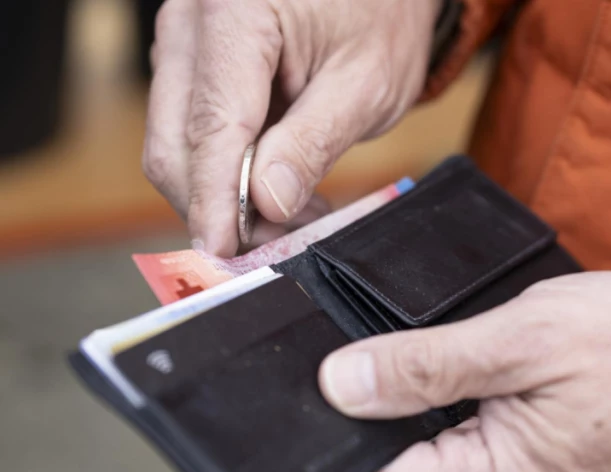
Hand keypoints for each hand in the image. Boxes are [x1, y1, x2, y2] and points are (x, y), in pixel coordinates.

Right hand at [143, 0, 442, 255]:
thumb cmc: (380, 15)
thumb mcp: (367, 84)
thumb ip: (313, 143)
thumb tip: (266, 203)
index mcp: (235, 12)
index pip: (212, 124)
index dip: (214, 198)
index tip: (221, 252)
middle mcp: (191, 21)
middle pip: (175, 142)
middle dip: (218, 206)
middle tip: (276, 244)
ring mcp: (185, 43)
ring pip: (177, 144)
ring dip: (226, 195)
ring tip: (295, 215)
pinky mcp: (193, 64)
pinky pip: (192, 132)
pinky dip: (229, 173)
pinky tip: (278, 189)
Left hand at [318, 271, 610, 471]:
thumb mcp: (528, 337)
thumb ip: (430, 363)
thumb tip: (340, 382)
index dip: (326, 435)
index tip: (308, 384)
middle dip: (358, 424)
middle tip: (347, 360)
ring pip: (417, 468)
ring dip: (393, 419)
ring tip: (386, 366)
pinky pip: (451, 455)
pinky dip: (428, 417)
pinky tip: (426, 379)